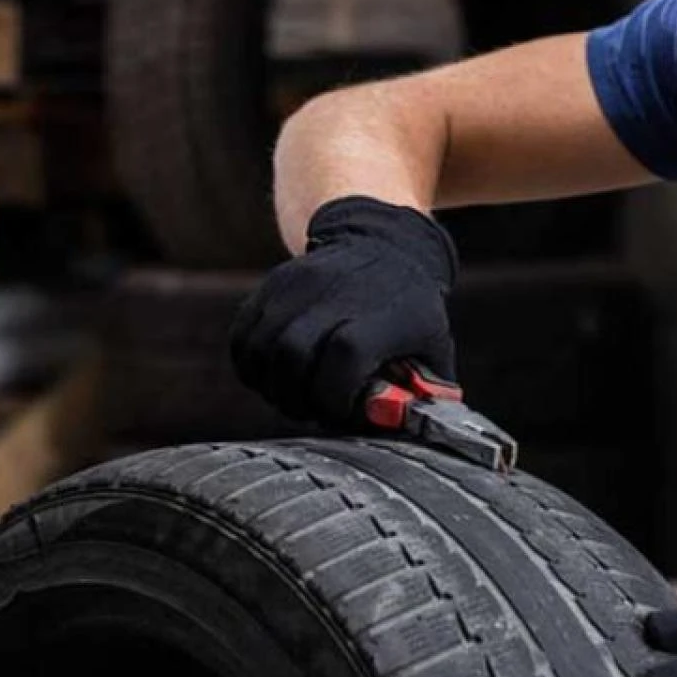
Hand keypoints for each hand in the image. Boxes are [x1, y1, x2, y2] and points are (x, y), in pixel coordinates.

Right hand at [228, 195, 458, 425]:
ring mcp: (299, 285)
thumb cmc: (411, 308)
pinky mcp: (274, 284)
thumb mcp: (434, 345)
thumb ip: (424, 392)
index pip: (346, 354)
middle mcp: (336, 294)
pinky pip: (242, 336)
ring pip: (261, 348)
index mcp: (381, 313)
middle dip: (297, 397)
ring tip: (292, 396)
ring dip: (271, 386)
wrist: (384, 244)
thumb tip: (417, 433)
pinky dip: (250, 366)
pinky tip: (272, 377)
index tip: (341, 411)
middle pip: (294, 353)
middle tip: (310, 411)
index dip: (336, 395)